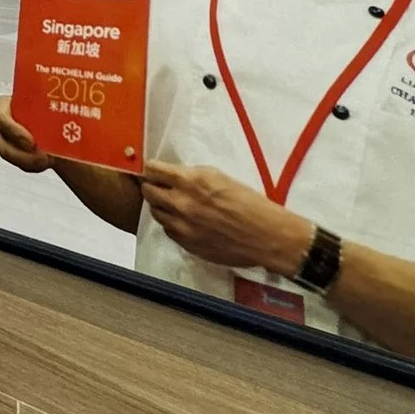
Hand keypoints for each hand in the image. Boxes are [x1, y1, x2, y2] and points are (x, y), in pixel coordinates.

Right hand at [0, 95, 56, 172]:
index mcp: (3, 105)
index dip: (15, 132)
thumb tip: (73, 95)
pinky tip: (45, 163)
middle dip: (23, 154)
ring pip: (10, 155)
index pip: (2, 119)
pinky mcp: (12, 152)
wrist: (50, 117)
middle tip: (44, 157)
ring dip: (29, 161)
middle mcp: (0, 123)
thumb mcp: (44, 97)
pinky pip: (19, 163)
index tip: (33, 142)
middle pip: (4, 143)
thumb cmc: (46, 103)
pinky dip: (32, 165)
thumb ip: (50, 98)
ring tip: (47, 161)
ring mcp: (3, 139)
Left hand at [139, 162, 310, 273]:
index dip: (152, 169)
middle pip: (148, 191)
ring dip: (161, 206)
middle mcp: (181, 203)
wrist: (266, 236)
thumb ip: (195, 177)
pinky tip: (183, 222)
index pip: (153, 170)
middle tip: (158, 186)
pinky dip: (172, 224)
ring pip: (156, 213)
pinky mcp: (186, 244)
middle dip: (151, 186)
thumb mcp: (221, 178)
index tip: (153, 170)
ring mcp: (182, 226)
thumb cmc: (250, 203)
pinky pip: (168, 231)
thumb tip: (177, 177)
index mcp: (192, 181)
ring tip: (171, 204)